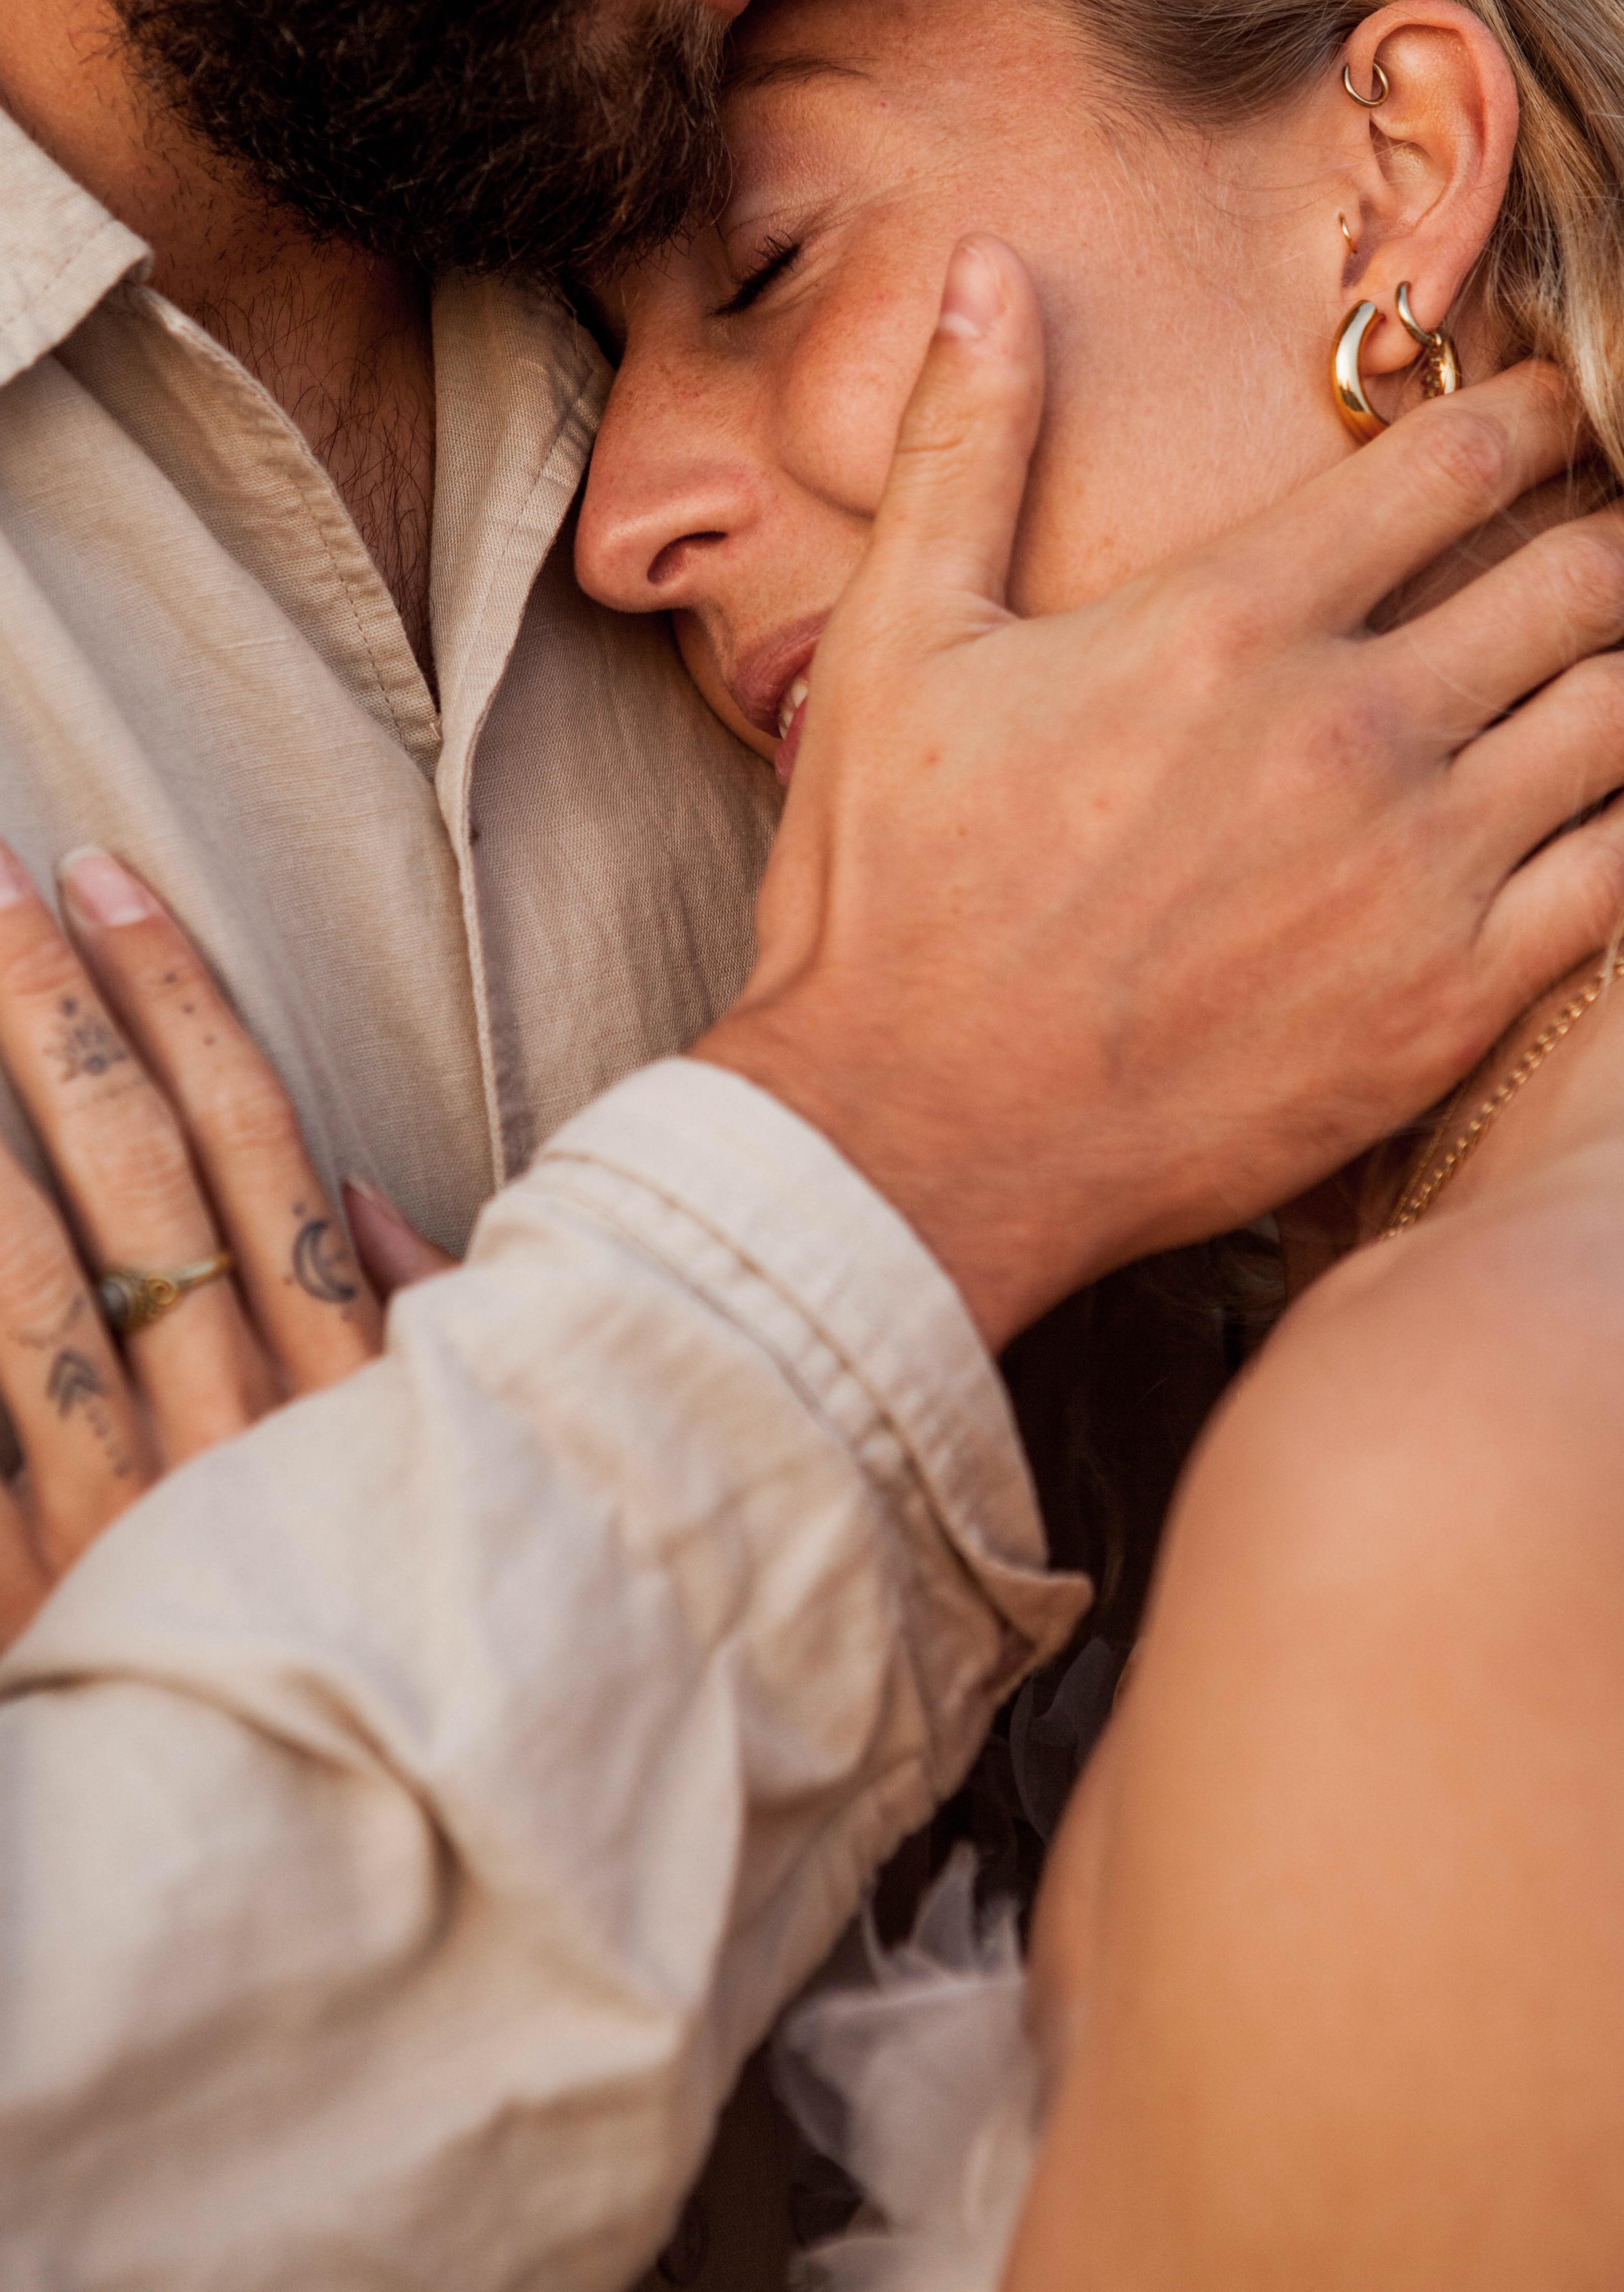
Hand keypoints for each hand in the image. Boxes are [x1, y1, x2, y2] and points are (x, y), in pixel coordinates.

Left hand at [0, 844, 382, 1645]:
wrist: (330, 1893)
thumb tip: (374, 1197)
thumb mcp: (438, 1490)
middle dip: (48, 1007)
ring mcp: (129, 1515)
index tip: (102, 877)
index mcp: (347, 1390)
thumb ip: (415, 1344)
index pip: (254, 1139)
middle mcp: (241, 1427)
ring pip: (32, 1270)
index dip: (175, 997)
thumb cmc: (404, 1661)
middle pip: (135, 1173)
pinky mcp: (40, 1601)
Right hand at [700, 237, 1623, 1345]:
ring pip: (1623, 715)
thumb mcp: (900, 645)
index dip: (1532, 417)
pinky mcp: (1447, 1002)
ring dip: (1622, 669)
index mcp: (1228, 623)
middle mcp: (1348, 731)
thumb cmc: (895, 895)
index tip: (1545, 417)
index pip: (1459, 462)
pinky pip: (1621, 874)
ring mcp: (1414, 873)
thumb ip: (968, 444)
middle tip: (1584, 544)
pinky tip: (1594, 801)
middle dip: (1604, 538)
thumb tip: (989, 269)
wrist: (916, 1135)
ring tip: (1593, 664)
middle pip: (1582, 579)